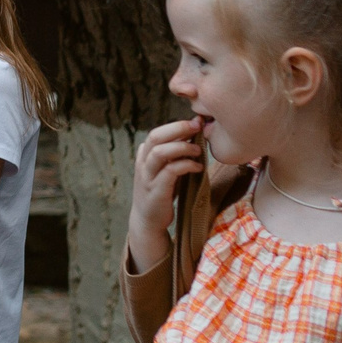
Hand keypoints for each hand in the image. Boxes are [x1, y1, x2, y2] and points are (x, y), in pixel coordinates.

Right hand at [128, 116, 205, 252]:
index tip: (196, 122)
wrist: (148, 220)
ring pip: (159, 152)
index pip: (158, 132)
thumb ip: (173, 154)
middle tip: (198, 127)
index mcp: (145, 155)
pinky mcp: (156, 190)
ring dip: (182, 147)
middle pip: (155, 136)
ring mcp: (147, 176)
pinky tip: (198, 167)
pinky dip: (186, 165)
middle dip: (178, 128)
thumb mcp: (165, 169)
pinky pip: (170, 171)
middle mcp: (143, 163)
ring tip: (198, 150)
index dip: (176, 125)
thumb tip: (193, 134)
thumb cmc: (161, 192)